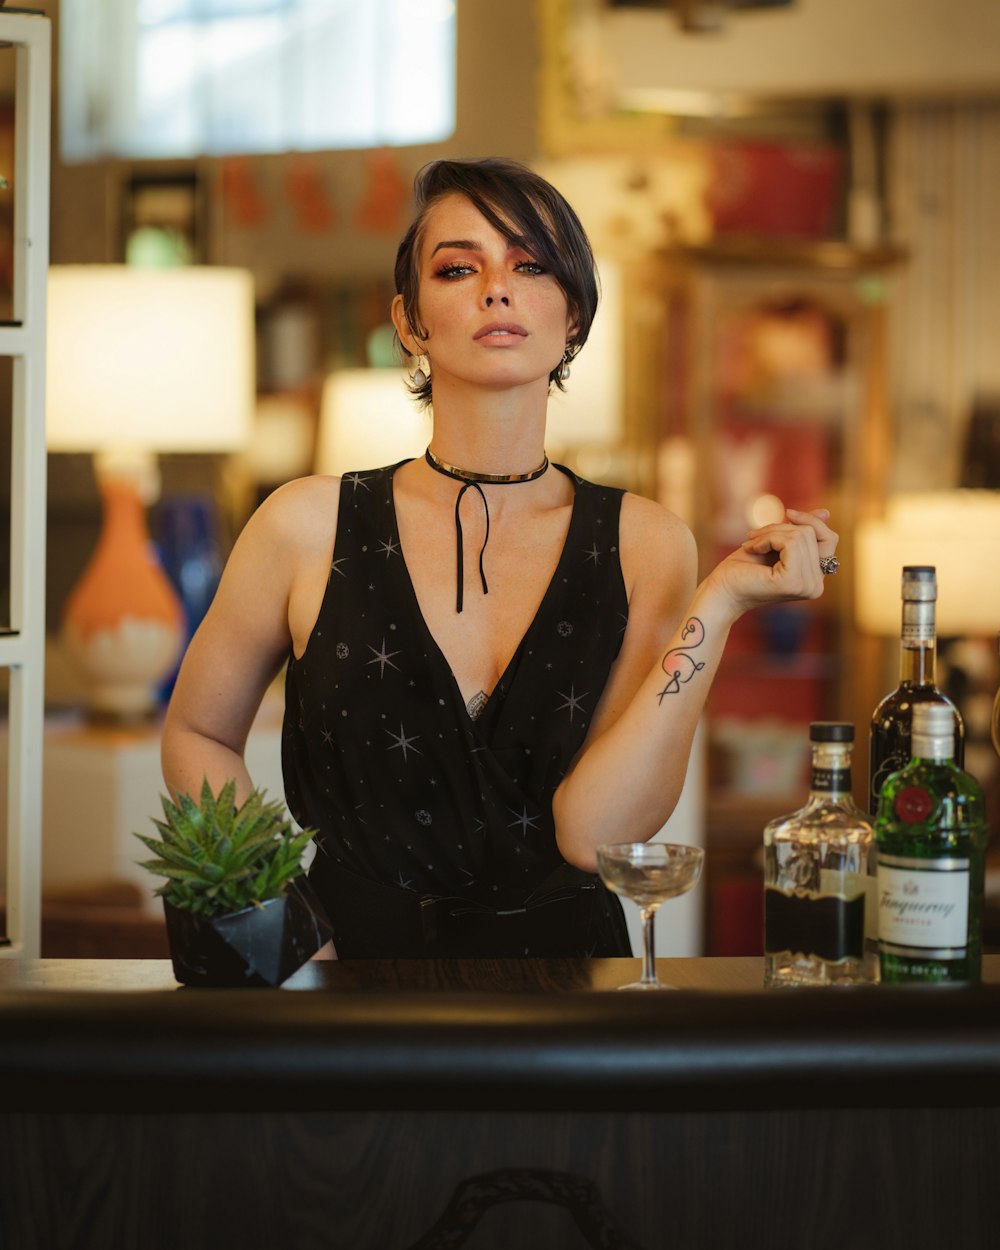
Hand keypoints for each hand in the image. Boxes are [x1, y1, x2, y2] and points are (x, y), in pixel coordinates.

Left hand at [708, 508, 838, 615]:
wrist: (720, 590)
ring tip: (751, 544)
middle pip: (812, 534)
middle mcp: (816, 586)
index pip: (829, 540)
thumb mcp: (776, 543)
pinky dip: (767, 539)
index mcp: (816, 580)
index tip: (789, 512)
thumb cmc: (743, 569)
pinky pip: (789, 542)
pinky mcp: (793, 581)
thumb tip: (826, 512)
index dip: (811, 521)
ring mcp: (807, 586)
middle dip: (780, 527)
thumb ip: (801, 531)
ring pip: (800, 535)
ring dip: (770, 533)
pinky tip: (752, 549)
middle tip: (754, 536)